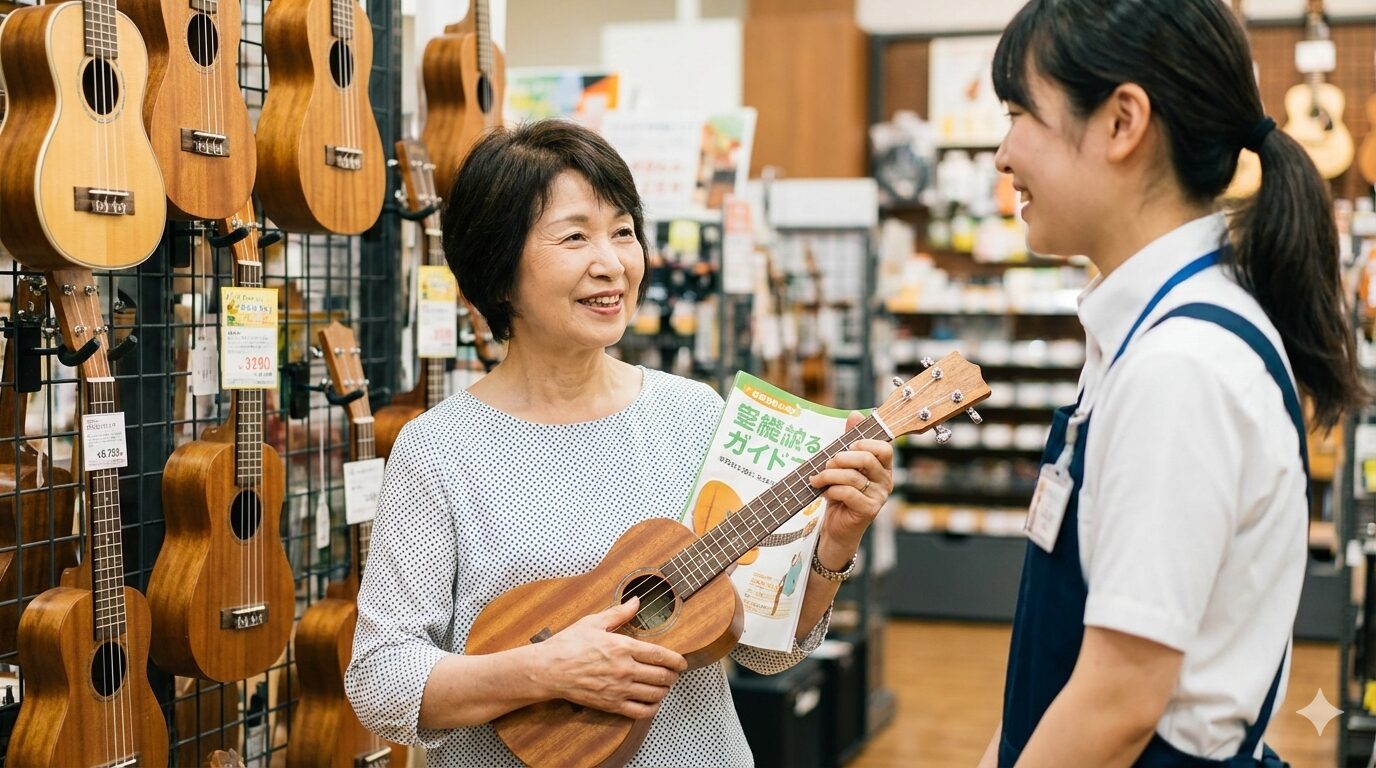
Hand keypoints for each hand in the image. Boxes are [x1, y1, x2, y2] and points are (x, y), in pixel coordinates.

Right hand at [536, 597, 687, 718]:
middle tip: (673, 673)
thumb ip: (619, 612)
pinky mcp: (611, 705)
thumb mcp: (594, 622)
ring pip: (655, 694)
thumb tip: (637, 601)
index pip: (661, 655)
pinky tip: (651, 702)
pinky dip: (651, 709)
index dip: (677, 660)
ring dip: (664, 691)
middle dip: (673, 676)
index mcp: (623, 647)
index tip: (682, 662)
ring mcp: (619, 689)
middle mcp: (624, 669)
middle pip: (662, 676)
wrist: (548, 669)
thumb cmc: (568, 644)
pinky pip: (640, 712)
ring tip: (663, 686)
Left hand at [808, 411, 893, 563]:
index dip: (864, 443)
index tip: (847, 446)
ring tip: (817, 479)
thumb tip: (855, 414)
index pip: (883, 448)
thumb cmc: (840, 495)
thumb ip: (850, 441)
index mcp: (883, 467)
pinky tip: (824, 493)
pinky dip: (831, 490)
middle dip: (841, 458)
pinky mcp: (869, 510)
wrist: (837, 528)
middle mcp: (886, 481)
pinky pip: (847, 493)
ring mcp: (879, 497)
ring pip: (853, 476)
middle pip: (867, 459)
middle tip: (826, 464)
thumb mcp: (844, 466)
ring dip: (829, 476)